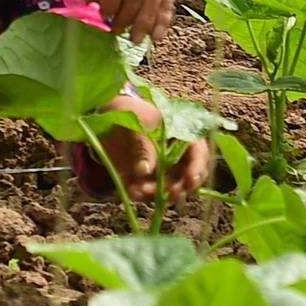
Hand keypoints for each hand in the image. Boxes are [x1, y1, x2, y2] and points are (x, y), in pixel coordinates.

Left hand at [72, 88, 217, 205]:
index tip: (190, 181)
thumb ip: (142, 146)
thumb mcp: (135, 122)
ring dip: (158, 194)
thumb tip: (144, 170)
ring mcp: (162, 167)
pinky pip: (150, 191)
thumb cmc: (128, 110)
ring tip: (138, 191)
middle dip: (181, 187)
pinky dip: (142, 194)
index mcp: (182, 132)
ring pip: (169, 187)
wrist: (107, 114)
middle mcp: (177, 153)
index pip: (198, 151)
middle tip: (170, 196)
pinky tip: (131, 191)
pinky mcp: (147, 177)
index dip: (197, 167)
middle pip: (190, 175)